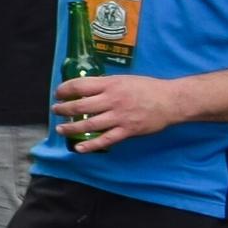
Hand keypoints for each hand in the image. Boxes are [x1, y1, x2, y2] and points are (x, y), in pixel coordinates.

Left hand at [55, 68, 189, 151]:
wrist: (171, 101)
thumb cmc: (147, 88)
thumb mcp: (123, 79)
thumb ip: (105, 84)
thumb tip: (85, 88)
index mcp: (110, 85)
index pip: (79, 86)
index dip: (65, 90)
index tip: (58, 93)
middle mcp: (112, 100)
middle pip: (80, 106)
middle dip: (63, 109)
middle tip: (56, 110)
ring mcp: (119, 117)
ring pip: (89, 124)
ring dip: (71, 127)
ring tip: (60, 128)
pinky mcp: (128, 131)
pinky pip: (105, 139)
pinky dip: (90, 145)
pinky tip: (79, 148)